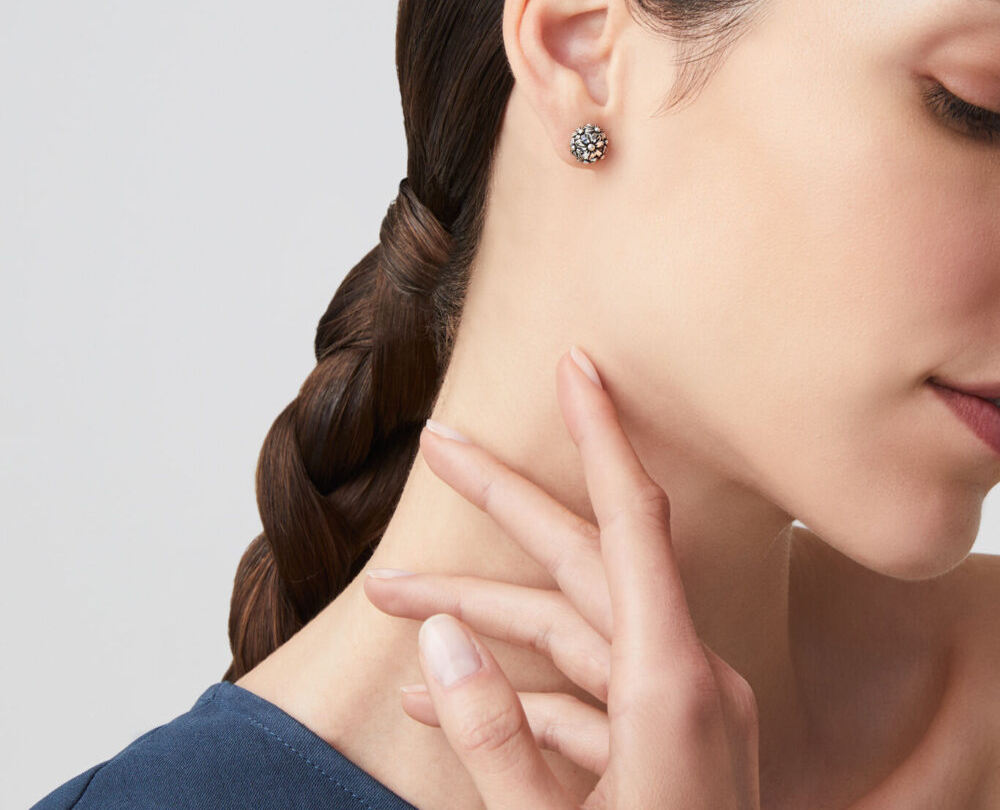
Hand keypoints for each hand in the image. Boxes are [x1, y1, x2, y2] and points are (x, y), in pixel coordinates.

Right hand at [363, 345, 760, 808]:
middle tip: (440, 445)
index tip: (581, 366)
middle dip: (501, 504)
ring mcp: (672, 712)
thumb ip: (490, 734)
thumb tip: (438, 636)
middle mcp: (682, 680)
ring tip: (390, 599)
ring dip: (480, 616)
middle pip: (581, 561)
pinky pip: (576, 693)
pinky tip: (439, 689)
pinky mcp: (655, 744)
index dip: (604, 433)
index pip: (636, 521)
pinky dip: (511, 687)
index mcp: (673, 687)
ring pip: (566, 631)